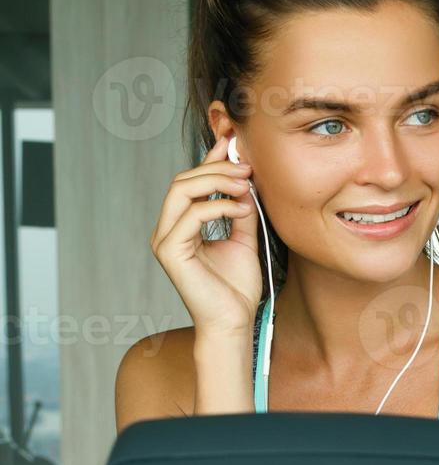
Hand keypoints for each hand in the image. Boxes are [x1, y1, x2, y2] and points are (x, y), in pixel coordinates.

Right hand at [151, 133, 264, 336]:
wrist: (234, 320)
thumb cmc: (236, 287)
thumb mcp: (244, 239)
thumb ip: (240, 211)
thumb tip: (245, 182)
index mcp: (182, 225)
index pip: (191, 182)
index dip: (209, 160)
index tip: (233, 143)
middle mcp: (168, 229)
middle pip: (183, 180)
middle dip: (217, 169)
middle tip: (248, 168)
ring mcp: (165, 239)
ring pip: (181, 190)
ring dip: (217, 182)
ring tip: (246, 185)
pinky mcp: (170, 251)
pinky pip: (190, 215)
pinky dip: (218, 206)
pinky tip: (241, 210)